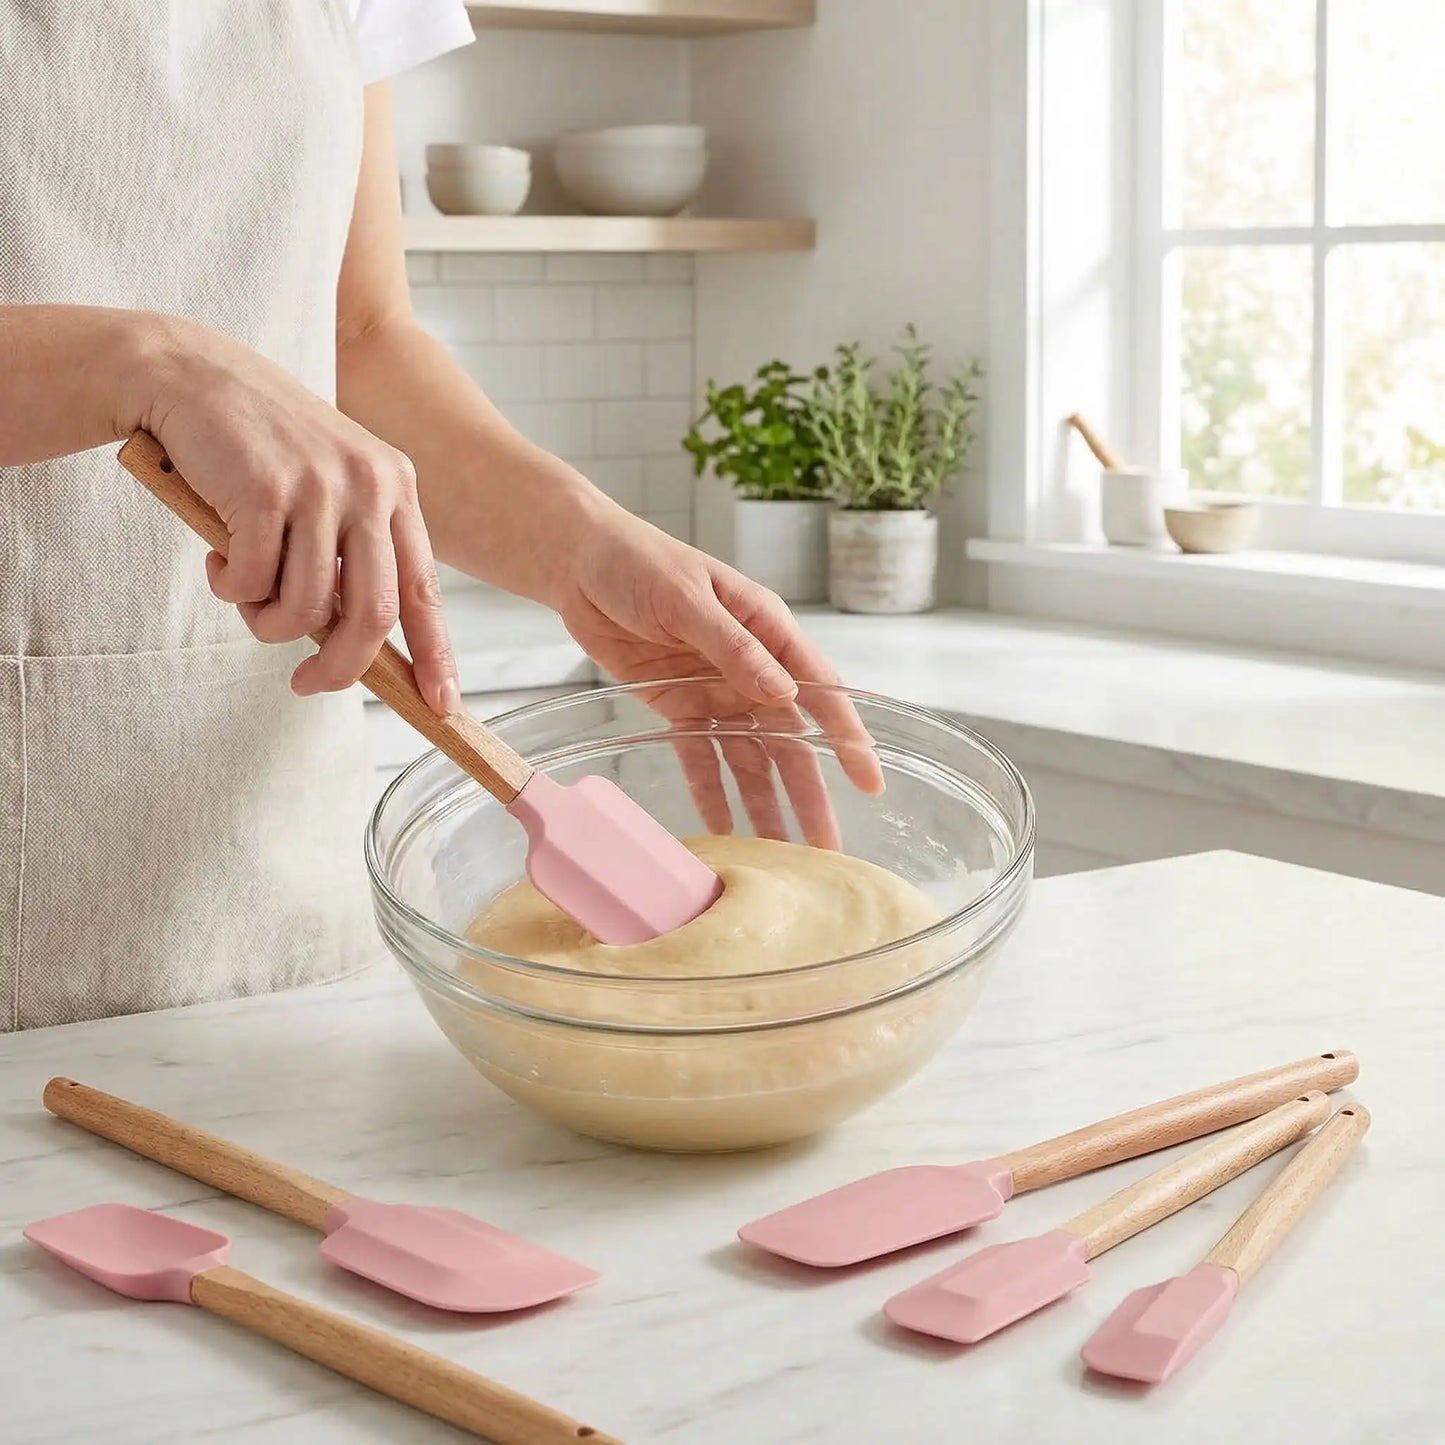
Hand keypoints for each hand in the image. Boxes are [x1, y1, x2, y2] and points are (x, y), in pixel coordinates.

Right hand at [140, 317, 456, 709]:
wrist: (188, 374)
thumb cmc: (256, 446)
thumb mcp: (327, 488)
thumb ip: (349, 553)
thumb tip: (354, 641)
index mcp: (396, 487)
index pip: (425, 588)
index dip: (435, 653)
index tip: (443, 704)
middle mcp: (371, 486)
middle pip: (373, 616)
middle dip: (339, 667)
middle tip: (306, 684)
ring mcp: (322, 487)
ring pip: (306, 609)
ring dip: (265, 621)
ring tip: (241, 588)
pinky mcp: (267, 491)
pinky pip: (252, 584)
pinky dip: (229, 587)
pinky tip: (218, 554)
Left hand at [554, 511, 884, 847]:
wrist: (581, 563)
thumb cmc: (640, 562)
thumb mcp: (687, 599)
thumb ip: (733, 647)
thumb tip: (783, 693)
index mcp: (768, 629)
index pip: (818, 689)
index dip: (846, 736)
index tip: (868, 779)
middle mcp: (751, 665)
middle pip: (788, 737)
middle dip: (809, 790)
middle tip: (824, 844)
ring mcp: (716, 689)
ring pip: (750, 755)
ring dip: (764, 801)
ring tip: (779, 851)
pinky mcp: (679, 706)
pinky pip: (701, 756)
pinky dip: (711, 792)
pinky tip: (723, 829)